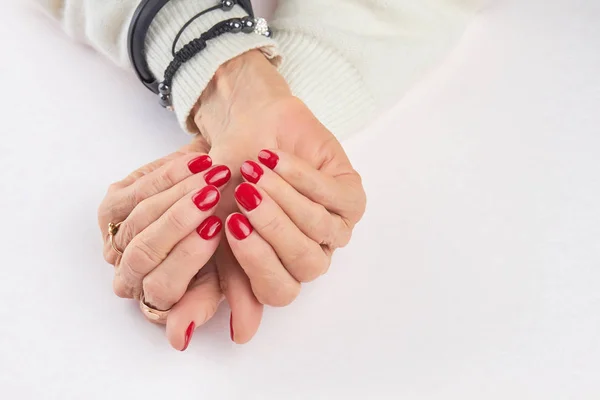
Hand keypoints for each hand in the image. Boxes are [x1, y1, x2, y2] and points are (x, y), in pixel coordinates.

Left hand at [98, 137, 227, 349]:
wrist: (218, 194)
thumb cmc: (228, 234)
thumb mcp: (238, 265)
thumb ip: (240, 297)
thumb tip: (241, 335)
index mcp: (161, 299)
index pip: (163, 289)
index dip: (188, 258)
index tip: (217, 230)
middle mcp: (132, 275)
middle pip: (144, 253)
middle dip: (179, 223)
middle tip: (213, 198)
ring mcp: (117, 239)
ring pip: (140, 218)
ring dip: (178, 195)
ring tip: (214, 176)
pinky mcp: (112, 206)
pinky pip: (135, 190)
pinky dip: (169, 175)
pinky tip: (198, 164)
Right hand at [194, 50, 366, 342]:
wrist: (248, 129)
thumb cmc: (231, 179)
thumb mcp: (212, 228)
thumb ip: (210, 281)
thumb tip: (198, 337)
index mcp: (278, 270)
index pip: (278, 291)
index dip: (255, 262)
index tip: (229, 224)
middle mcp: (310, 254)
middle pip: (306, 265)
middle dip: (274, 228)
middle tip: (246, 194)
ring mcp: (334, 227)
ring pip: (322, 231)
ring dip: (286, 198)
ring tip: (256, 170)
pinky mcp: (351, 196)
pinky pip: (338, 198)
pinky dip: (303, 178)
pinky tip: (275, 158)